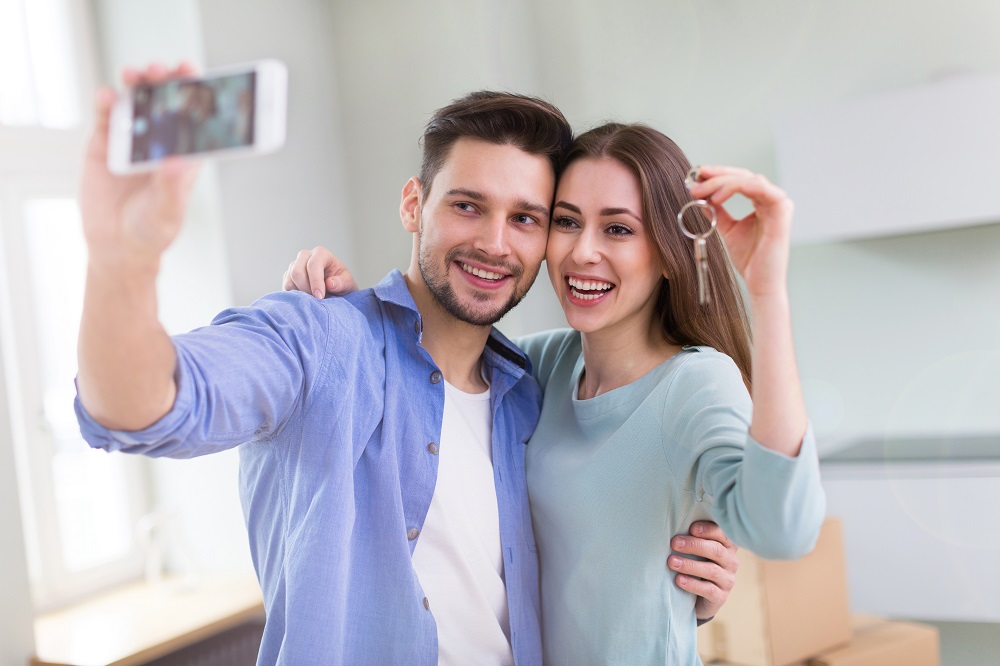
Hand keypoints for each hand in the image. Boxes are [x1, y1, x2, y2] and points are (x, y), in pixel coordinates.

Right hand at [80, 63, 200, 267]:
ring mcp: (132, 139)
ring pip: (137, 101)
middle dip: (165, 80)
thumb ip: (171, 188)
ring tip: (136, 76)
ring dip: (138, 83)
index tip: (193, 73)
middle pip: (166, 100)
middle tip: (162, 71)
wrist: (116, 246)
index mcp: (185, 153)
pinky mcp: (105, 143)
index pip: (194, 116)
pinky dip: (107, 102)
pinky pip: (106, 116)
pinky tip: (108, 95)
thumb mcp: (167, 212)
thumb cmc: (152, 230)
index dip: (195, 91)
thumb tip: (177, 161)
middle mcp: (161, 141)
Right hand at [281, 245, 357, 297]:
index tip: (320, 297)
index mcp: (321, 254)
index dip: (315, 282)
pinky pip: (286, 287)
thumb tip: (330, 284)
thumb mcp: (348, 283)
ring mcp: (294, 265)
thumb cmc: (342, 284)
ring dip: (301, 294)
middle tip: (316, 301)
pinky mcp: (288, 276)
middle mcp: (305, 255)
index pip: (313, 265)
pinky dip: (295, 296)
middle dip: (306, 289)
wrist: (335, 289)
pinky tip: (307, 299)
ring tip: (314, 301)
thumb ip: (341, 283)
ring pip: (290, 280)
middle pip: (297, 271)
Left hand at [668, 521, 738, 620]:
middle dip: (694, 545)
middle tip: (674, 543)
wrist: (699, 597)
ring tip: (671, 562)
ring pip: (712, 570)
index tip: (692, 528)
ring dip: (690, 565)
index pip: (722, 534)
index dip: (708, 530)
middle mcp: (731, 561)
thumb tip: (674, 525)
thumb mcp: (696, 551)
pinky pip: (708, 590)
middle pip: (716, 551)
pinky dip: (692, 584)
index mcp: (727, 545)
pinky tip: (679, 580)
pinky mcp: (720, 597)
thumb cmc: (696, 565)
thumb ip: (692, 537)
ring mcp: (727, 580)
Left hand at [686, 165, 792, 298]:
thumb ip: (717, 212)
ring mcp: (779, 204)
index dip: (717, 175)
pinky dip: (742, 187)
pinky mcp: (782, 211)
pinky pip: (763, 190)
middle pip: (743, 176)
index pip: (739, 179)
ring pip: (749, 180)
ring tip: (704, 192)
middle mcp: (772, 199)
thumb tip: (701, 196)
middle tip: (695, 183)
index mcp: (762, 201)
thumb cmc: (748, 258)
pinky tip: (721, 195)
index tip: (695, 177)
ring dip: (723, 183)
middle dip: (716, 177)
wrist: (760, 282)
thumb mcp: (727, 229)